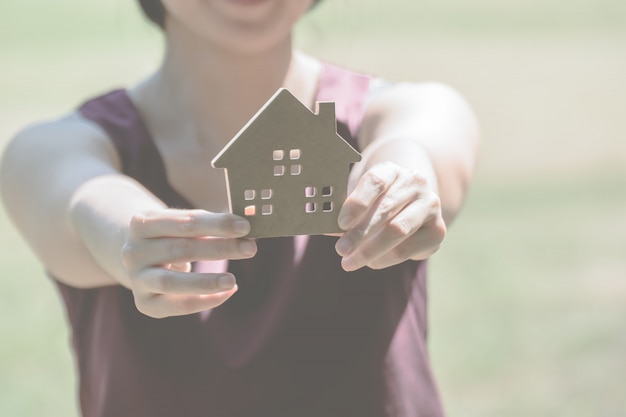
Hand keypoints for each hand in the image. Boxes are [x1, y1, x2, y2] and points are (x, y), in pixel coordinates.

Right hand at [121, 209, 255, 317]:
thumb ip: (212, 224)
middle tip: (250, 248)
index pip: (186, 223)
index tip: (245, 226)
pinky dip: (203, 301)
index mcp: (141, 223)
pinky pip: (175, 306)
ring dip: (205, 282)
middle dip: (219, 249)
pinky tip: (227, 293)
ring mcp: (136, 279)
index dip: (217, 224)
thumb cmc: (172, 235)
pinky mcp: (144, 303)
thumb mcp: (184, 223)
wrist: (140, 257)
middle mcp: (133, 251)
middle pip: (181, 249)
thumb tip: (246, 228)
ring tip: (232, 280)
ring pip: (171, 282)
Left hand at [335, 162, 445, 270]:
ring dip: (370, 250)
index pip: (375, 181)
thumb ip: (346, 212)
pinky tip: (371, 262)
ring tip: (350, 262)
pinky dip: (385, 259)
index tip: (341, 223)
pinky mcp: (437, 230)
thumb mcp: (363, 200)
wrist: (412, 203)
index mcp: (392, 170)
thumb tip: (324, 228)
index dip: (357, 202)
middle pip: (385, 209)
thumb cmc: (377, 202)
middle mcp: (415, 183)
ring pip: (397, 231)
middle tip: (341, 250)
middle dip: (359, 234)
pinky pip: (408, 249)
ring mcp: (430, 205)